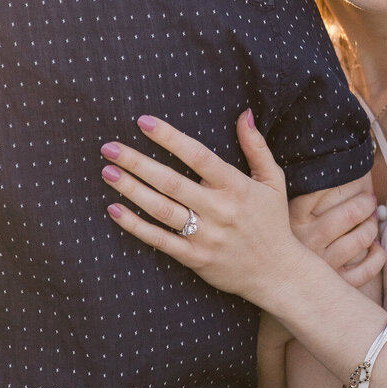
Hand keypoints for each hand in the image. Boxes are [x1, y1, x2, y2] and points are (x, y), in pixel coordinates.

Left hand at [100, 111, 309, 306]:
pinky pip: (160, 240)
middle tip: (109, 148)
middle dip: (137, 163)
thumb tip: (244, 113)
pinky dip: (136, 226)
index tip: (144, 123)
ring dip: (131, 190)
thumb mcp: (272, 181)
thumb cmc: (272, 223)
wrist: (278, 274)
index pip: (198, 156)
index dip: (170, 138)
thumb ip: (256, 147)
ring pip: (161, 209)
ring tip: (107, 172)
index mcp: (235, 186)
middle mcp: (219, 209)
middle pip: (171, 182)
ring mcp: (205, 236)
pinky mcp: (195, 258)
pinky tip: (114, 210)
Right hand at [289, 172, 385, 291]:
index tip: (352, 179)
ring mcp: (323, 264)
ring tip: (370, 222)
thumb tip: (337, 170)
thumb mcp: (284, 217)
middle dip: (365, 203)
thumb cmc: (285, 244)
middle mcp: (308, 242)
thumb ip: (304, 197)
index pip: (322, 192)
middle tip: (368, 200)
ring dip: (371, 227)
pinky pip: (367, 268)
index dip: (343, 182)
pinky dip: (378, 255)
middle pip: (350, 214)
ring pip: (361, 239)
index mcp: (294, 220)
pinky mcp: (337, 282)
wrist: (277, 280)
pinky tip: (374, 248)